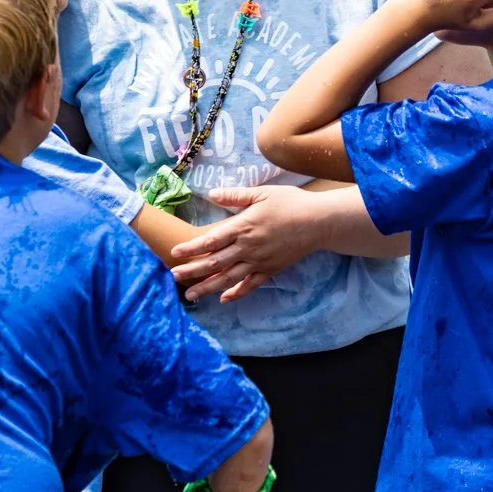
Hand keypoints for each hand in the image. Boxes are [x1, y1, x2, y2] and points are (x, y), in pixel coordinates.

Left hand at [168, 184, 316, 302]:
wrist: (318, 222)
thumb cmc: (290, 203)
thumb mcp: (262, 193)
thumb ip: (235, 196)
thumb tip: (211, 194)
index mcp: (244, 227)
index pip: (211, 240)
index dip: (192, 248)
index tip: (174, 253)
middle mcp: (248, 247)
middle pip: (215, 263)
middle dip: (193, 271)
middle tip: (174, 276)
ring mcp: (259, 262)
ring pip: (228, 278)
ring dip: (207, 287)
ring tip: (190, 295)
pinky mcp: (270, 270)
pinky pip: (250, 285)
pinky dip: (237, 293)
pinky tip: (224, 299)